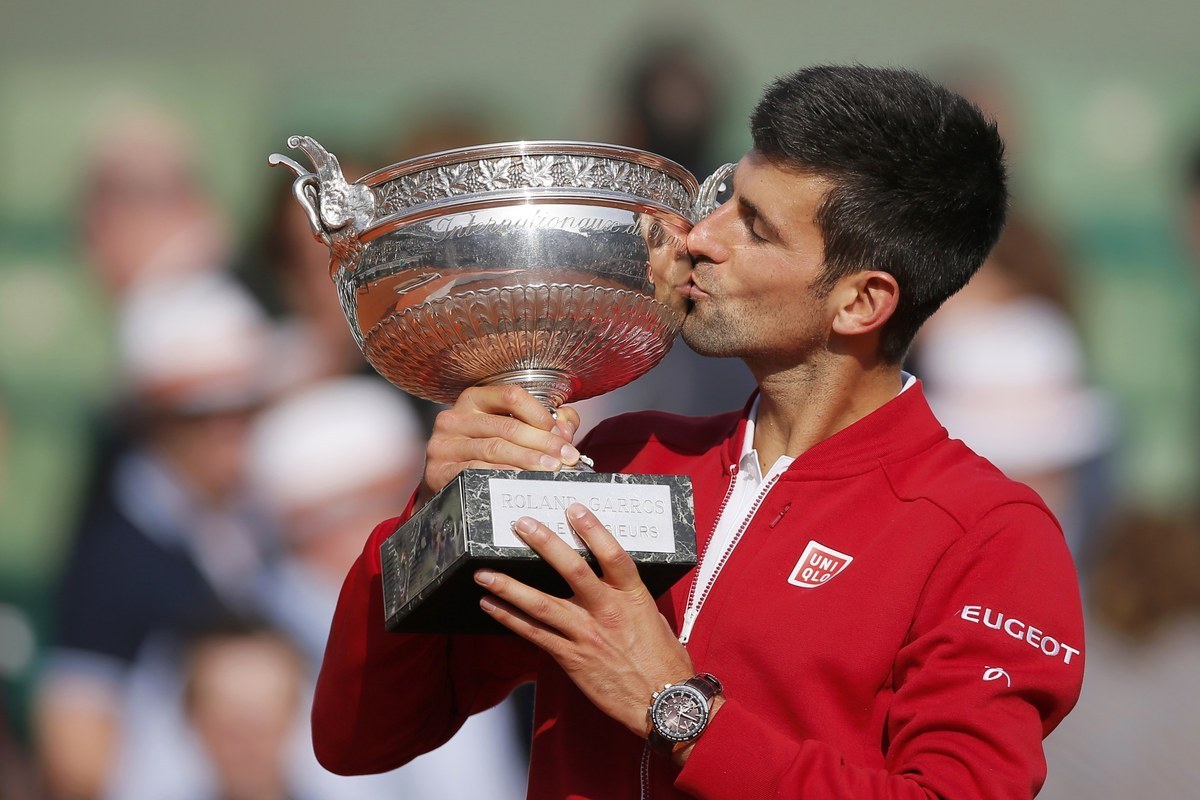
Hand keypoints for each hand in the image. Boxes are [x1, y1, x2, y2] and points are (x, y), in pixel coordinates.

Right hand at [418, 385, 582, 506]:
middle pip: (507, 426)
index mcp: (475, 399)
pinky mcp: (438, 470)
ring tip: (552, 470)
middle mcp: (455, 417)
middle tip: (566, 458)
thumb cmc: (483, 451)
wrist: (444, 483)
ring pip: (495, 449)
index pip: (511, 396)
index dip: (540, 414)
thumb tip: (566, 425)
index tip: (561, 434)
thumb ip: (543, 423)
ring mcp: (444, 444)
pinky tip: (523, 481)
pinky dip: (504, 476)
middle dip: (543, 442)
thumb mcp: (511, 429)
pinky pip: (476, 471)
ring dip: (528, 460)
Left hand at [474, 503, 695, 736]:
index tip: (573, 509)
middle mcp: (607, 611)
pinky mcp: (571, 658)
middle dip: (544, 544)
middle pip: (572, 570)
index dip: (593, 529)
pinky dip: (510, 618)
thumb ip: (630, 598)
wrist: (663, 703)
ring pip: (541, 604)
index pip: (612, 555)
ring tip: (483, 573)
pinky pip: (534, 634)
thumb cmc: (664, 661)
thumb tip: (613, 580)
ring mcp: (586, 635)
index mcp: (633, 597)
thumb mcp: (655, 618)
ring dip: (509, 586)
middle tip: (521, 525)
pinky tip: (490, 606)